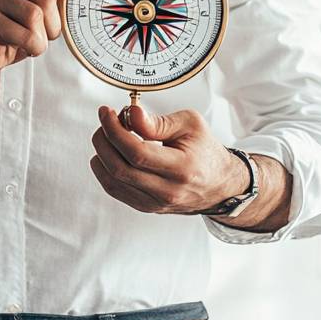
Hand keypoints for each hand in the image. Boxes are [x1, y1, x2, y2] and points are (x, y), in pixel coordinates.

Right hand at [0, 0, 94, 86]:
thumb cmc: (10, 28)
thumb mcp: (37, 2)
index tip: (61, 1)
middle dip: (54, 22)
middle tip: (43, 31)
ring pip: (37, 15)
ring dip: (43, 37)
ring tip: (32, 40)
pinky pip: (26, 35)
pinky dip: (34, 47)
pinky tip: (24, 47)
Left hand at [89, 104, 247, 213]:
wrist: (220, 184)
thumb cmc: (205, 151)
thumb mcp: (190, 124)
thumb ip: (158, 121)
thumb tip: (131, 114)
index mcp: (181, 168)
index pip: (136, 152)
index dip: (114, 130)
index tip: (107, 112)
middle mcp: (167, 191)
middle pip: (119, 168)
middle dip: (103, 139)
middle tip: (105, 120)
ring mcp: (155, 203)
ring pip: (113, 182)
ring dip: (101, 154)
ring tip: (107, 134)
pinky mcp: (147, 207)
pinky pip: (116, 191)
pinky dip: (104, 170)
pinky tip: (108, 153)